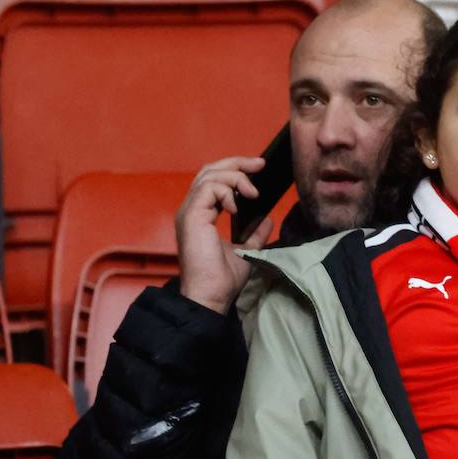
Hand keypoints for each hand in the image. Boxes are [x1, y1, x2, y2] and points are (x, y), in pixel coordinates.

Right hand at [175, 156, 275, 313]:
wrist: (211, 296)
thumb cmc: (222, 280)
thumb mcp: (246, 251)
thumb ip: (254, 234)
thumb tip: (267, 219)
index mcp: (201, 215)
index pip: (214, 180)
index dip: (236, 170)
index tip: (259, 169)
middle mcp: (192, 209)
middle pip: (210, 170)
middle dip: (237, 162)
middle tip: (260, 164)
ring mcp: (189, 212)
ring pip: (209, 175)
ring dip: (235, 176)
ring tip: (253, 192)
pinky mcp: (191, 216)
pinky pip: (208, 188)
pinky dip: (226, 190)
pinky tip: (238, 206)